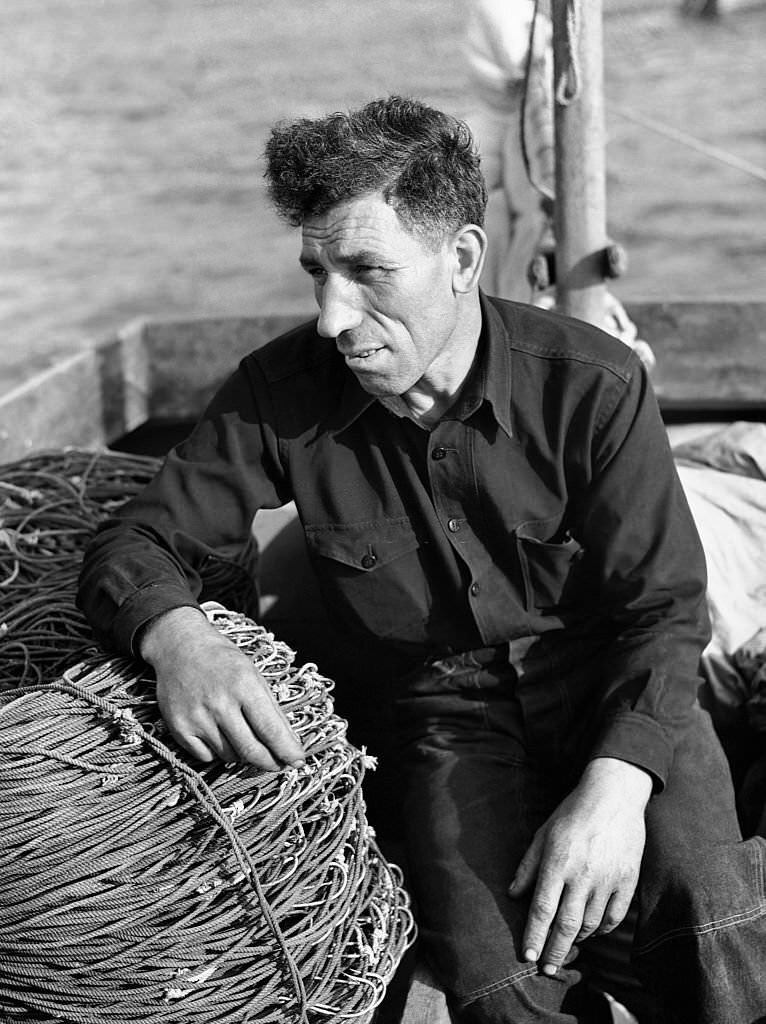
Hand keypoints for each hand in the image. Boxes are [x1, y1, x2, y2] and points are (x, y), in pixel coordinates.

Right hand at [139, 606, 305, 768]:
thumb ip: (270, 709)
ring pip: (230, 756)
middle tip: (278, 764)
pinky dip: (217, 751)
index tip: (298, 761)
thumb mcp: (253, 674)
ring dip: (241, 754)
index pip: (270, 729)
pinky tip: (218, 733)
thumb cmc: (221, 660)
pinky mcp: (179, 728)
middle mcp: (219, 703)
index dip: (287, 751)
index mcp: (243, 685)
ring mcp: (197, 717)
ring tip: (240, 733)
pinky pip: (207, 757)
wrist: (178, 647)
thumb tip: (287, 743)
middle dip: (269, 763)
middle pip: (251, 750)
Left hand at [508, 757, 651, 974]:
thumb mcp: (543, 834)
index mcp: (558, 862)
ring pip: (591, 925)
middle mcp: (583, 875)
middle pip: (567, 925)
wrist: (614, 796)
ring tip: (565, 946)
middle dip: (555, 951)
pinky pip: (614, 917)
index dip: (534, 936)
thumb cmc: (572, 813)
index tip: (527, 956)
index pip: (542, 910)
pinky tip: (590, 932)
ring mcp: (608, 880)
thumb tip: (513, 895)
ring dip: (576, 940)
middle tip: (547, 969)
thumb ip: (528, 866)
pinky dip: (601, 930)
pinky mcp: (628, 882)